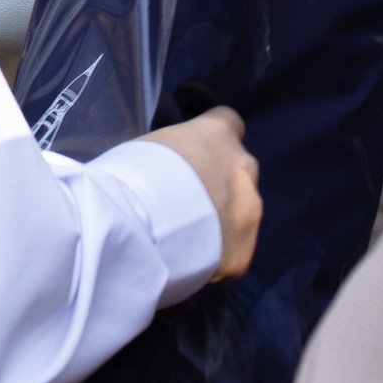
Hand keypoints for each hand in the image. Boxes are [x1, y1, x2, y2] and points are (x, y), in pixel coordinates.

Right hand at [147, 106, 261, 280]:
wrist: (139, 230)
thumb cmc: (133, 176)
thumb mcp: (152, 147)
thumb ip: (178, 153)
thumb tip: (177, 167)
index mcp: (219, 135)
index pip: (230, 123)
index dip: (214, 141)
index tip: (199, 154)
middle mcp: (244, 169)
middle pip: (240, 172)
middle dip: (221, 184)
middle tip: (188, 202)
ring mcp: (249, 213)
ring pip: (242, 214)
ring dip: (222, 221)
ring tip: (187, 237)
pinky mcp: (243, 253)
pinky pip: (233, 252)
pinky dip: (216, 256)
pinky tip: (189, 260)